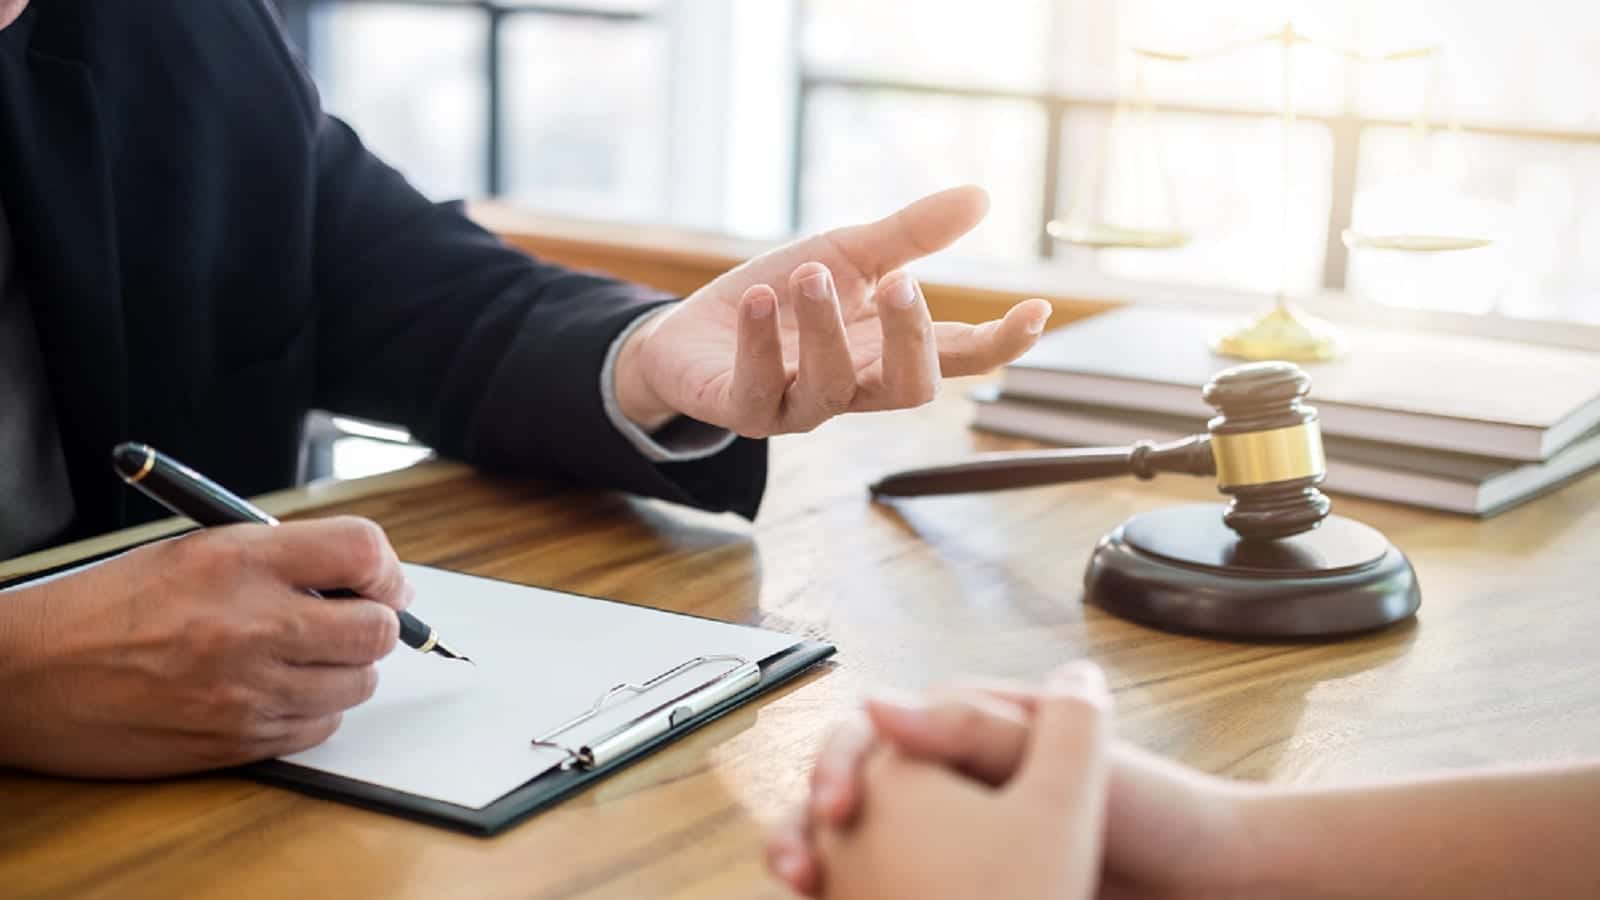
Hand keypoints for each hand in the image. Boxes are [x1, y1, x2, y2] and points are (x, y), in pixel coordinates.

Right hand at [0, 517, 410, 777]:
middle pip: (377, 628)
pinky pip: (319, 728)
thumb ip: (281, 558)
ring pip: (356, 683)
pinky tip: (278, 690)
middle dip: (378, 622)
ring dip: (346, 668)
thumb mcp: (195, 551)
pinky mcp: (237, 741)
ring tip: (304, 654)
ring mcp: (248, 690)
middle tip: (355, 619)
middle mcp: (252, 625)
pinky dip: (314, 710)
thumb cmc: (107, 607)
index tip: (382, 580)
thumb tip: (364, 577)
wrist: (28, 676)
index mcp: (239, 561)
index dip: (386, 567)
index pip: (362, 551)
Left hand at [613, 185, 1053, 434]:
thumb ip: (909, 236)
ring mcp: (797, 405)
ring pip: (831, 389)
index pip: (957, 358)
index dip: (1000, 343)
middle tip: (903, 282)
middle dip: (911, 340)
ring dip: (826, 328)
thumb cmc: (779, 300)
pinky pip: (758, 389)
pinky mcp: (742, 409)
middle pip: (909, 389)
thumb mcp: (846, 256)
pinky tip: (760, 299)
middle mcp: (851, 387)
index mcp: (884, 352)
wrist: (689, 333)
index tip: (1035, 310)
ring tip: (811, 274)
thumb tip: (980, 196)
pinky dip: (760, 343)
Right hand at [767, 664, 1255, 898]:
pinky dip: (858, 894)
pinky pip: (895, 886)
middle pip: (855, 790)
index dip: (840, 762)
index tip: (833, 804)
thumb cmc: (1150, 806)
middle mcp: (952, 778)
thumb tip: (876, 701)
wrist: (1204, 880)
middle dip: (811, 820)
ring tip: (804, 884)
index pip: (874, 733)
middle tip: (798, 860)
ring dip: (825, 859)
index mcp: (966, 729)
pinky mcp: (966, 883)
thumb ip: (969, 727)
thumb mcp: (1057, 757)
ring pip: (864, 843)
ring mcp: (957, 835)